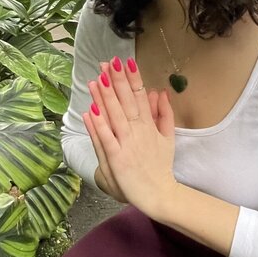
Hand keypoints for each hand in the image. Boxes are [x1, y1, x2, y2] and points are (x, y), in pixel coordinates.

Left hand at [82, 56, 177, 217]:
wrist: (159, 194)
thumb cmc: (160, 166)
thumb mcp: (167, 138)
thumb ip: (164, 114)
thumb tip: (160, 92)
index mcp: (149, 125)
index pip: (140, 97)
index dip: (132, 79)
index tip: (125, 62)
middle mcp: (138, 132)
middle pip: (126, 102)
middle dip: (116, 81)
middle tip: (108, 63)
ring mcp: (127, 144)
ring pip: (114, 116)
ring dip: (105, 97)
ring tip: (97, 79)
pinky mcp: (117, 158)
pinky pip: (106, 138)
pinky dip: (98, 125)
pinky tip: (90, 111)